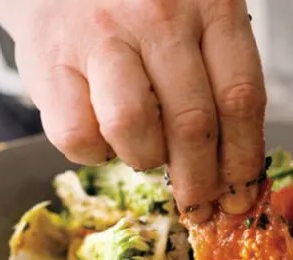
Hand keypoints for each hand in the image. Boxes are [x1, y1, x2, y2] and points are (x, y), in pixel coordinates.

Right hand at [0, 0, 265, 221]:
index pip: (240, 98)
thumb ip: (219, 78)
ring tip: (144, 152)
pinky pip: (78, 136)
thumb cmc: (137, 11)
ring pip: (134, 128)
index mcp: (210, 5)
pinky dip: (94, 152)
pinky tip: (101, 132)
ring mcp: (101, 37)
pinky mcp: (49, 62)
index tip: (241, 195)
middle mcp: (157, 16)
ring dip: (144, 159)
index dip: (243, 159)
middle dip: (200, 181)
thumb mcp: (195, 23)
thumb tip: (232, 168)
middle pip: (192, 123)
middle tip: (198, 206)